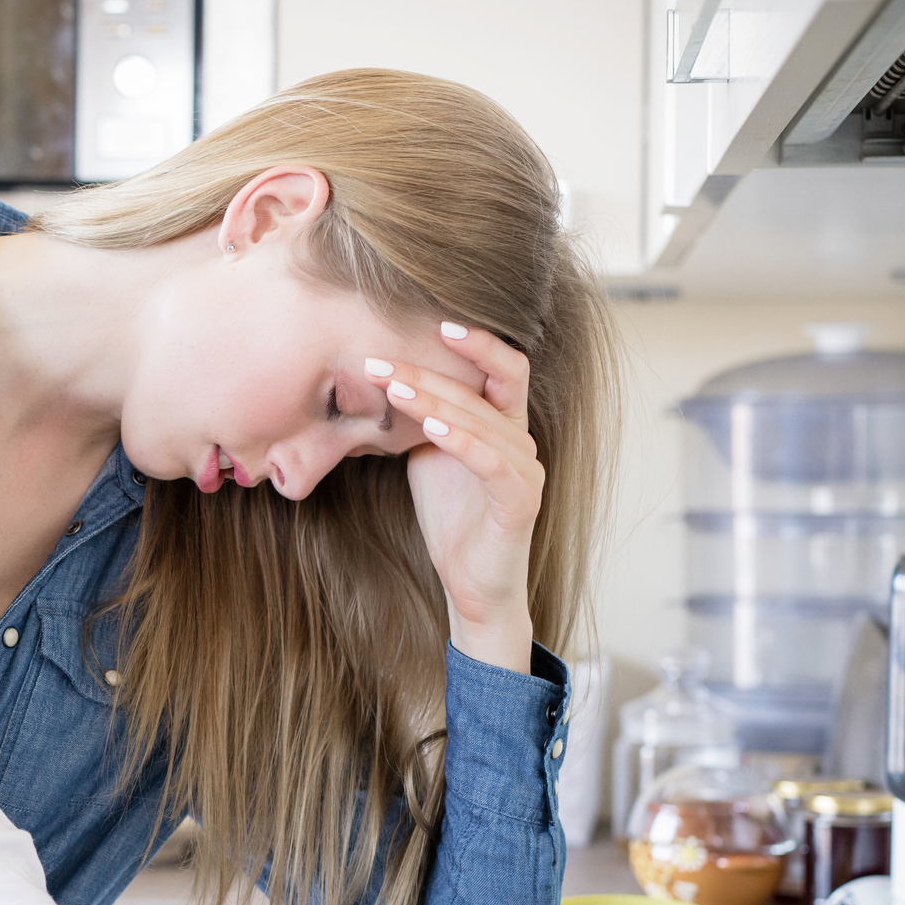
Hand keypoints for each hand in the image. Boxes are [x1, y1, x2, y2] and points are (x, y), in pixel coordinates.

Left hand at [368, 324, 541, 672]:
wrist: (470, 584)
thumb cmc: (452, 519)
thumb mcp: (428, 456)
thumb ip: (422, 418)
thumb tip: (384, 378)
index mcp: (503, 424)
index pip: (503, 366)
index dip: (477, 341)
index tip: (433, 321)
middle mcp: (521, 440)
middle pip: (482, 388)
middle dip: (428, 370)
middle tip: (379, 360)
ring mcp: (525, 469)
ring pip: (483, 420)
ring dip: (435, 400)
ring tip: (393, 386)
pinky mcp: (520, 501)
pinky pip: (491, 461)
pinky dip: (461, 440)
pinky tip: (430, 427)